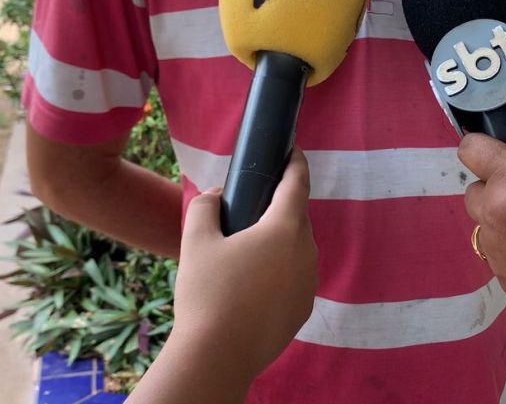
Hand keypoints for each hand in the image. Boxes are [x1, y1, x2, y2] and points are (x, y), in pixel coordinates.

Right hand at [171, 149, 316, 380]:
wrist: (218, 356)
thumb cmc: (207, 293)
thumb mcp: (196, 240)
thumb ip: (205, 206)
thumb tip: (218, 195)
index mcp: (284, 229)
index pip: (297, 184)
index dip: (295, 163)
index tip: (291, 150)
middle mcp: (306, 252)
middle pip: (297, 217)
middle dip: (279, 206)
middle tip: (251, 205)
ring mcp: (309, 283)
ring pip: (297, 249)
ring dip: (279, 241)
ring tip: (246, 249)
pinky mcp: (304, 309)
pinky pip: (295, 277)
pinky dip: (280, 270)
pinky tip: (253, 282)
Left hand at [458, 134, 505, 321]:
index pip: (472, 149)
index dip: (483, 147)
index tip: (501, 153)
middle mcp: (493, 212)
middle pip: (475, 190)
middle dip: (496, 189)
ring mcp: (495, 248)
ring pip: (486, 224)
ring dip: (503, 221)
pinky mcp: (503, 277)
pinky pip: (500, 254)